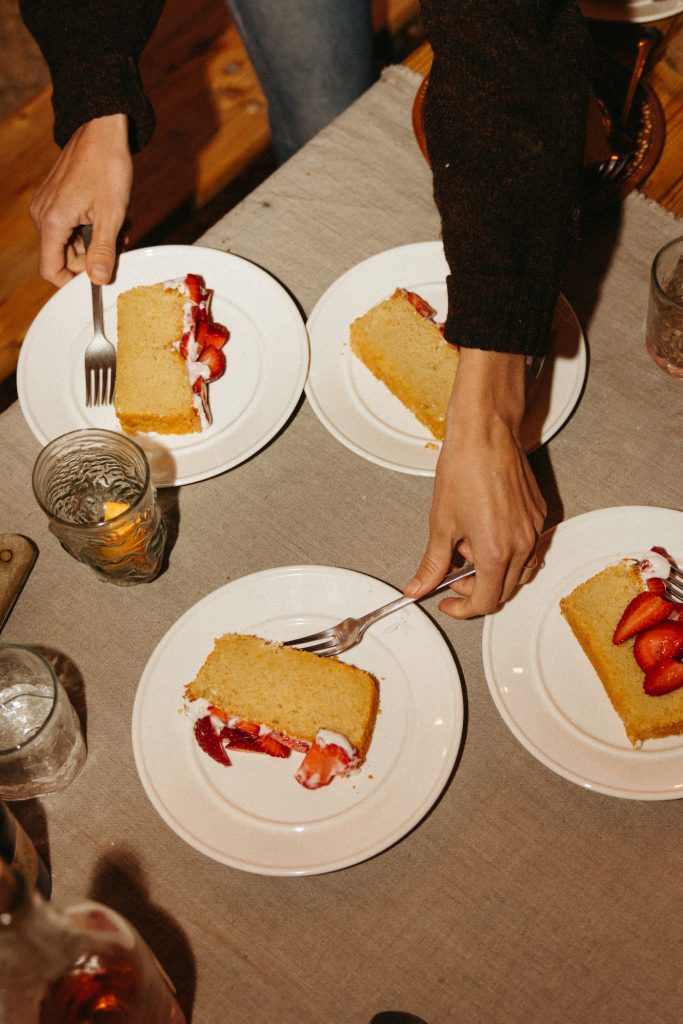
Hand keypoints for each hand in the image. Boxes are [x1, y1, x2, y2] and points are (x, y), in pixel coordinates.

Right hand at [29, 114, 131, 286]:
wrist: (102, 130)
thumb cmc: (107, 167)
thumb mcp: (112, 215)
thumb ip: (104, 251)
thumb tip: (99, 281)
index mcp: (52, 221)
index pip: (50, 270)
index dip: (73, 281)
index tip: (98, 276)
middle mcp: (42, 215)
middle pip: (63, 258)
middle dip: (92, 258)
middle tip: (120, 245)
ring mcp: (47, 206)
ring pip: (70, 242)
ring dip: (96, 242)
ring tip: (119, 228)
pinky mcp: (54, 199)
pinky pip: (70, 227)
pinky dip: (90, 228)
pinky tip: (109, 217)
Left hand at [405, 348, 545, 617]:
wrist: (485, 431)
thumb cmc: (463, 468)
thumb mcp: (441, 522)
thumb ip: (432, 562)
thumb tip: (417, 588)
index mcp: (496, 552)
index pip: (485, 602)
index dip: (462, 609)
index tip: (446, 601)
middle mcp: (522, 545)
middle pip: (504, 591)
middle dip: (476, 591)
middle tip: (452, 577)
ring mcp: (535, 530)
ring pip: (520, 573)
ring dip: (494, 573)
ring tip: (467, 549)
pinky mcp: (540, 515)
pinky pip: (529, 549)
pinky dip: (508, 554)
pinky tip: (484, 534)